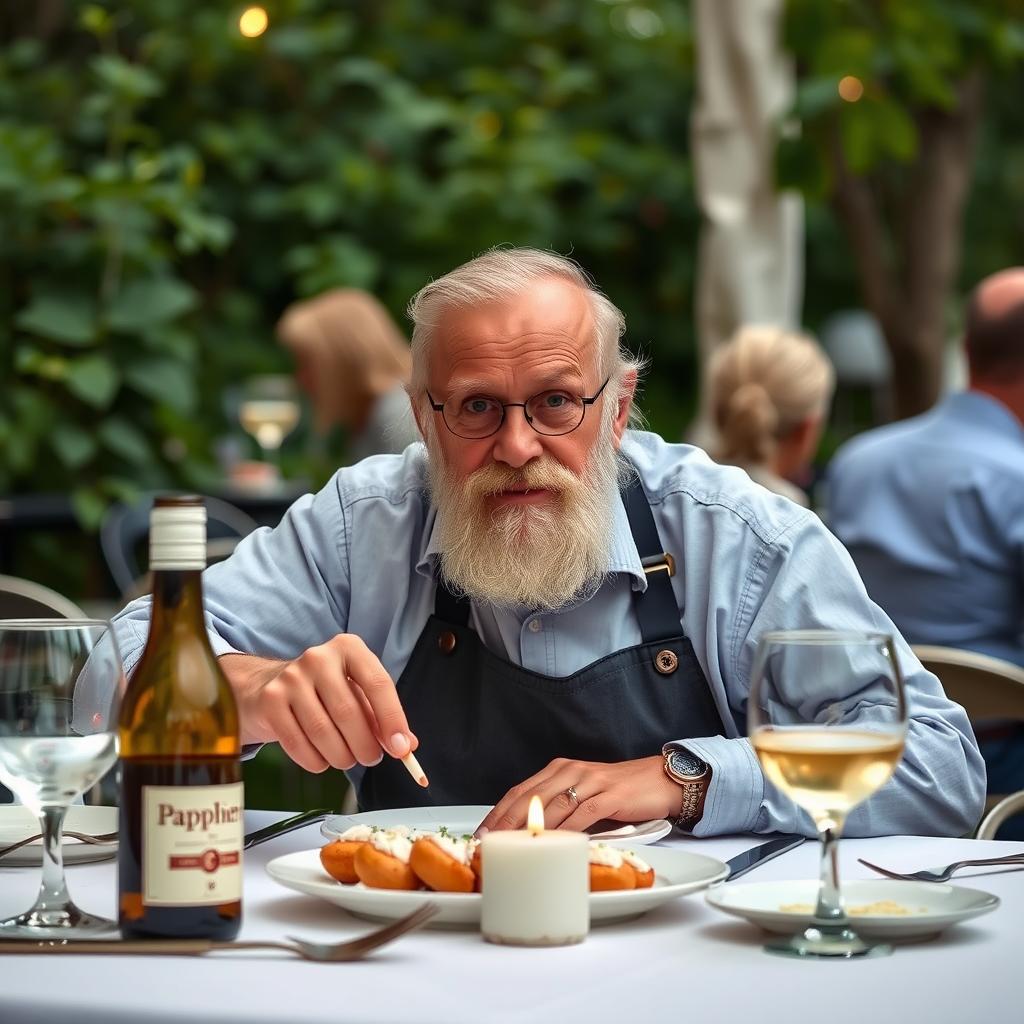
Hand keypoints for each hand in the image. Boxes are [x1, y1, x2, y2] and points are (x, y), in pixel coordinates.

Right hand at [219, 635, 416, 773]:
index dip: (393, 719)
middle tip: (371, 758)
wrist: (268, 687)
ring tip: (347, 759)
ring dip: (341, 756)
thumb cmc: (324, 692)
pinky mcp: (270, 702)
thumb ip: (382, 717)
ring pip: (323, 732)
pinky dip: (315, 761)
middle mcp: (319, 658)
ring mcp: (291, 678)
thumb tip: (407, 745)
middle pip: (349, 712)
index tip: (402, 749)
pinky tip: (322, 759)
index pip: (378, 683)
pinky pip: (298, 744)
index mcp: (348, 648)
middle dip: (365, 745)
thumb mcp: (357, 694)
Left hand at [477, 756, 683, 833]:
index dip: (498, 813)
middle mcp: (570, 771)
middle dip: (506, 823)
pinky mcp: (610, 795)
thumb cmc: (618, 792)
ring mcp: (590, 781)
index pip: (520, 791)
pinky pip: (583, 814)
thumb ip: (558, 806)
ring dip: (531, 830)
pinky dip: (567, 831)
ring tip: (514, 849)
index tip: (482, 833)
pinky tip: (555, 845)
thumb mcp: (582, 793)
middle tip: (489, 844)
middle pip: (529, 798)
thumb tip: (528, 835)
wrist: (657, 780)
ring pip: (553, 807)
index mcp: (559, 769)